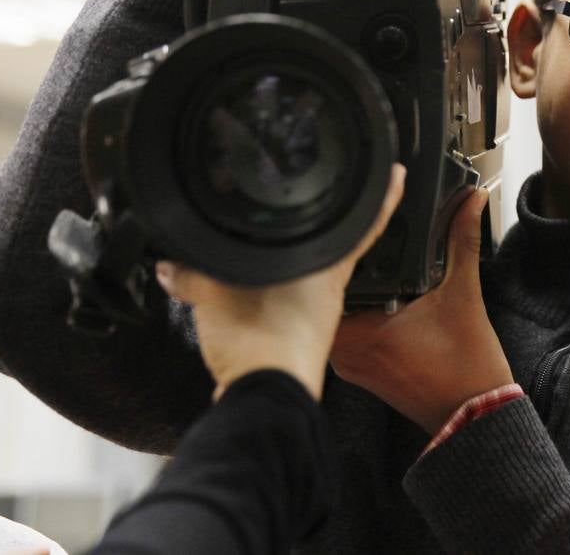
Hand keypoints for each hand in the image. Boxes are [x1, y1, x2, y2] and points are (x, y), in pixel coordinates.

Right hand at [156, 164, 405, 400]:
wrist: (264, 396)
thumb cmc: (261, 340)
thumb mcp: (218, 290)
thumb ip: (194, 273)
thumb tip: (173, 266)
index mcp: (326, 267)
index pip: (363, 222)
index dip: (382, 196)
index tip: (396, 173)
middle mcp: (327, 290)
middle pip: (334, 246)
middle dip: (321, 225)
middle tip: (314, 200)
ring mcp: (313, 316)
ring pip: (306, 274)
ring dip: (285, 261)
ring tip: (257, 250)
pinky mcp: (292, 339)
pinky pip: (281, 303)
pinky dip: (260, 293)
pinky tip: (235, 297)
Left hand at [330, 188, 513, 433]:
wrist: (475, 414)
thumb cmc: (467, 367)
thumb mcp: (464, 294)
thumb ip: (462, 241)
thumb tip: (470, 202)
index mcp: (360, 331)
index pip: (331, 278)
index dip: (342, 249)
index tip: (353, 227)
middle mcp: (345, 351)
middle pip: (331, 294)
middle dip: (349, 267)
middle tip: (362, 239)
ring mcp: (350, 364)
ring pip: (339, 313)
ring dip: (355, 292)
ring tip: (373, 265)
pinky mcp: (361, 370)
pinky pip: (349, 332)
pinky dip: (363, 313)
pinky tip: (383, 299)